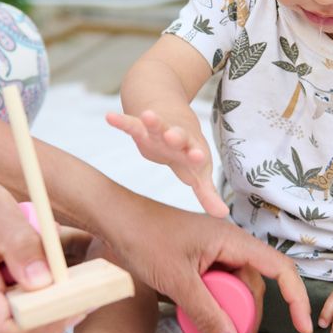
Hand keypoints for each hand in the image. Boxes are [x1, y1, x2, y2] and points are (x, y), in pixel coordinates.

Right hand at [0, 176, 78, 332]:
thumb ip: (19, 242)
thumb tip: (45, 282)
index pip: (4, 331)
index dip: (43, 327)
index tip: (75, 304)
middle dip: (56, 317)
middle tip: (90, 292)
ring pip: (22, 323)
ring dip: (52, 304)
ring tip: (77, 278)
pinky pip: (19, 309)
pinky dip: (41, 295)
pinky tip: (55, 272)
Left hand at [101, 200, 309, 332]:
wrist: (113, 219)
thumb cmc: (145, 237)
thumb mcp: (178, 281)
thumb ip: (205, 314)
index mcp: (233, 242)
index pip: (280, 269)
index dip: (296, 298)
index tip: (303, 326)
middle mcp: (228, 247)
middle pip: (252, 291)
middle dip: (246, 325)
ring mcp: (211, 256)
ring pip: (229, 296)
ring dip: (223, 324)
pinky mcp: (195, 265)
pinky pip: (210, 294)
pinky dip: (204, 315)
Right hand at [105, 109, 227, 217]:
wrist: (171, 118)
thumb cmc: (186, 152)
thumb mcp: (197, 172)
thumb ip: (207, 194)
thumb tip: (222, 215)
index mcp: (192, 150)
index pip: (196, 155)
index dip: (196, 156)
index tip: (198, 157)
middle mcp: (178, 138)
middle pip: (178, 136)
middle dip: (176, 136)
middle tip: (174, 136)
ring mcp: (159, 131)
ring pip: (156, 125)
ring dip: (153, 121)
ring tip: (147, 116)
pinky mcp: (141, 127)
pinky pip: (130, 124)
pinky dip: (122, 121)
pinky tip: (110, 116)